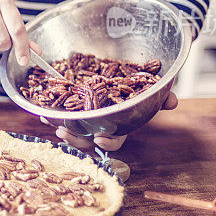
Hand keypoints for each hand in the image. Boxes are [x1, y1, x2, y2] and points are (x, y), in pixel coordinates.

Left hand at [42, 92, 179, 150]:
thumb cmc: (137, 85)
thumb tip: (173, 101)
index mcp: (118, 124)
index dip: (108, 143)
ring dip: (60, 126)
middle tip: (64, 131)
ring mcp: (85, 117)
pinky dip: (50, 113)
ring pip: (71, 128)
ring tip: (50, 121)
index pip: (115, 140)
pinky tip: (42, 110)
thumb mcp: (148, 88)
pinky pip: (60, 114)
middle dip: (75, 139)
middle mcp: (100, 124)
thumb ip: (160, 95)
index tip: (100, 140)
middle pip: (87, 139)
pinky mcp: (72, 107)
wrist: (120, 72)